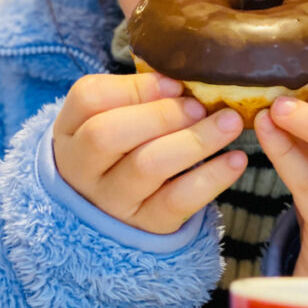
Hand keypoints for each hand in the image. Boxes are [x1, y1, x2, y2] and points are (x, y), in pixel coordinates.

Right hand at [53, 72, 245, 233]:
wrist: (115, 216)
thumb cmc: (123, 152)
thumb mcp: (115, 121)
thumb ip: (139, 97)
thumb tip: (182, 82)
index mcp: (71, 130)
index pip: (88, 98)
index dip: (133, 86)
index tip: (174, 83)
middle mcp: (82, 168)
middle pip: (108, 134)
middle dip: (161, 113)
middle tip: (200, 105)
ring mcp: (112, 201)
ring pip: (147, 165)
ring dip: (194, 139)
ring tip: (229, 124)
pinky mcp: (146, 225)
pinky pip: (179, 200)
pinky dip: (212, 177)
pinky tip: (236, 159)